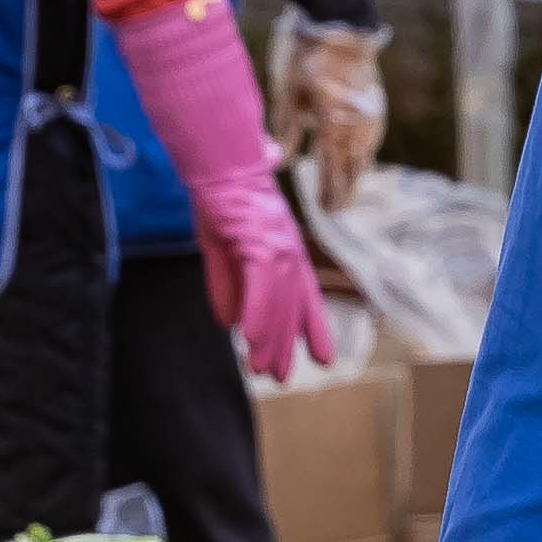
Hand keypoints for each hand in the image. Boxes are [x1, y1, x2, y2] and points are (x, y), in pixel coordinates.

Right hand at [198, 195, 335, 381]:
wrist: (218, 165)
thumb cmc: (221, 203)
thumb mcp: (221, 252)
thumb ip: (227, 286)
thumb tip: (229, 323)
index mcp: (287, 253)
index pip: (305, 297)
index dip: (314, 328)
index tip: (323, 359)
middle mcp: (291, 252)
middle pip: (293, 306)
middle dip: (287, 344)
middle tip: (279, 376)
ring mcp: (280, 246)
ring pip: (280, 302)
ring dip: (271, 337)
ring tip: (261, 369)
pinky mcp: (261, 241)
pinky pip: (262, 286)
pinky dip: (259, 313)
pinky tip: (251, 337)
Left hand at [280, 17, 387, 199]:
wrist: (340, 28)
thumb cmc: (308, 60)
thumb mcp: (288, 95)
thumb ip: (286, 131)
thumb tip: (279, 162)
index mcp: (334, 124)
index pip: (333, 167)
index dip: (329, 190)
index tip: (325, 210)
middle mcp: (358, 125)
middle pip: (353, 167)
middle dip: (345, 190)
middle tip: (337, 211)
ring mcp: (371, 115)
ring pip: (365, 154)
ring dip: (356, 174)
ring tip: (349, 192)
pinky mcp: (376, 105)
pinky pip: (371, 139)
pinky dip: (364, 154)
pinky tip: (359, 160)